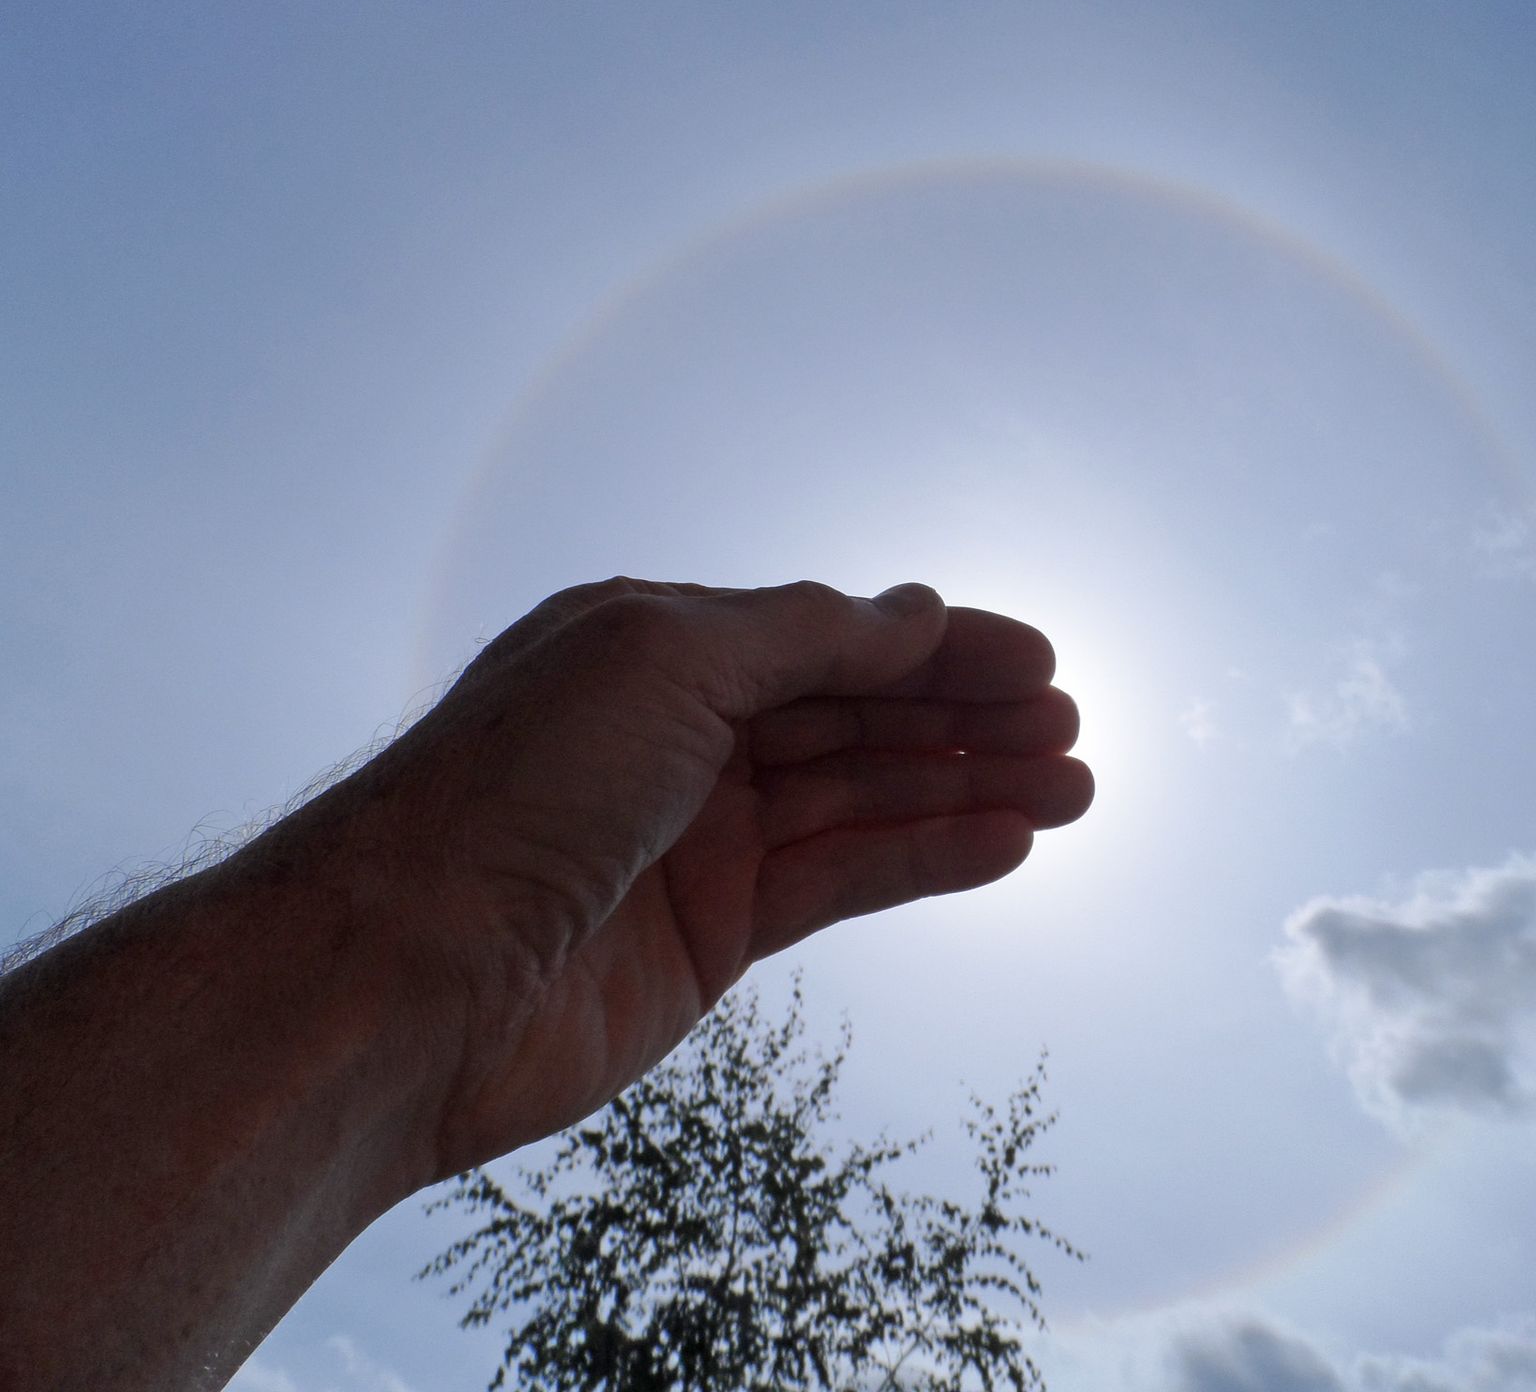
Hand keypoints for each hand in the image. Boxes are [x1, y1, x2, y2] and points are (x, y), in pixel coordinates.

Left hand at [267, 577, 1092, 1181]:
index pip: (828, 636)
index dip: (937, 646)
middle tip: (1073, 729)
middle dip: (967, 717)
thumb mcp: (663, 662)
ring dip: (970, 790)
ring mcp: (700, 838)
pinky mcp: (713, 935)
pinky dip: (924, 858)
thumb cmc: (513, 794)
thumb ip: (803, 635)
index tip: (1041, 660)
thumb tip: (916, 608)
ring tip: (1076, 787)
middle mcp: (681, 735)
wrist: (401, 986)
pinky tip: (1007, 843)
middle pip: (857, 715)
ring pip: (864, 801)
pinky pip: (842, 881)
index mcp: (656, 647)